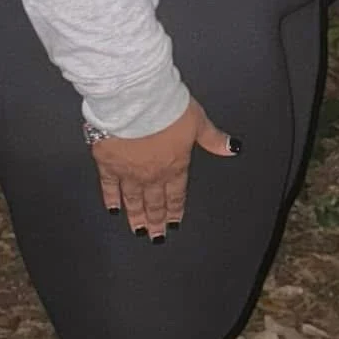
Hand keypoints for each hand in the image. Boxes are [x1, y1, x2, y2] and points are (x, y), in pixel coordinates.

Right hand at [90, 97, 238, 238]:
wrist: (135, 102)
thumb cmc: (166, 108)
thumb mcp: (198, 121)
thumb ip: (213, 138)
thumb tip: (231, 148)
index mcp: (175, 165)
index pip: (176, 194)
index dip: (175, 211)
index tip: (173, 225)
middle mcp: (152, 174)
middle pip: (155, 203)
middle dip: (157, 221)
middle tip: (156, 236)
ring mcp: (129, 172)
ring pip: (134, 200)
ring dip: (136, 216)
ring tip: (137, 230)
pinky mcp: (107, 164)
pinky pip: (110, 187)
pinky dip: (111, 199)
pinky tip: (113, 209)